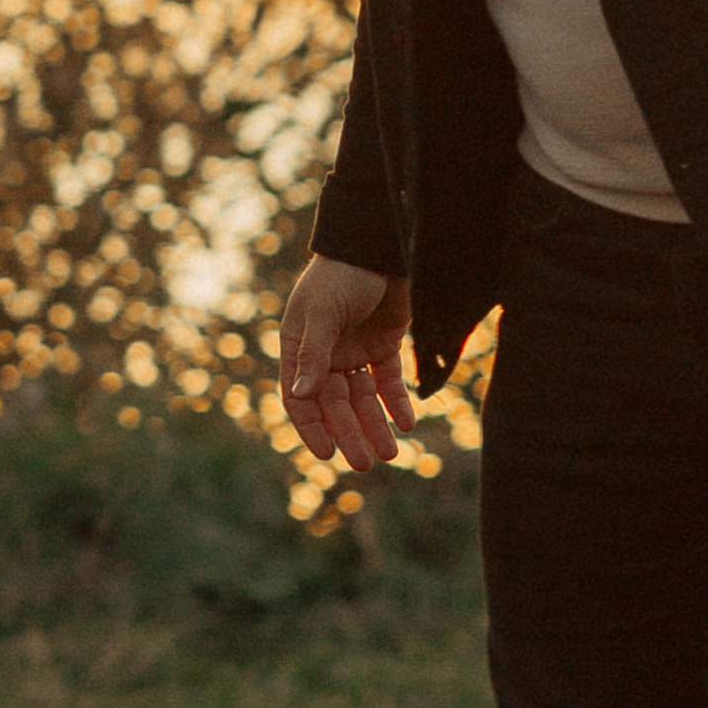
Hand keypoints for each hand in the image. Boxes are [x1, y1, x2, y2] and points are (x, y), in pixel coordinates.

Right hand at [280, 254, 414, 466]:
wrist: (380, 244)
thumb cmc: (342, 273)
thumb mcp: (323, 312)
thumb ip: (313, 355)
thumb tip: (300, 396)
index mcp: (299, 347)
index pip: (300, 398)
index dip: (311, 427)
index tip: (327, 454)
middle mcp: (325, 354)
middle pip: (336, 405)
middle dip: (350, 433)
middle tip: (365, 463)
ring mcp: (355, 351)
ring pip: (364, 399)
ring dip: (376, 425)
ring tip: (391, 453)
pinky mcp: (384, 345)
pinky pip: (389, 382)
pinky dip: (397, 402)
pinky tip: (407, 423)